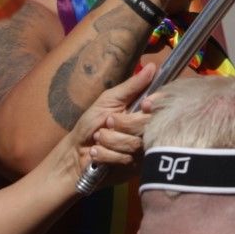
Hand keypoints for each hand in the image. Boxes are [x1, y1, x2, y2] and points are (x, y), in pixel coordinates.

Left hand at [60, 63, 154, 189]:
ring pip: (135, 144)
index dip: (153, 105)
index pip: (160, 105)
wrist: (74, 153)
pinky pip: (127, 159)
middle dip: (121, 124)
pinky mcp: (135, 167)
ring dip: (109, 141)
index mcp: (142, 111)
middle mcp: (146, 130)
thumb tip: (152, 66)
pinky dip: (106, 154)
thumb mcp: (108, 100)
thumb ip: (131, 86)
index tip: (145, 104)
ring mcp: (142, 150)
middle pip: (147, 125)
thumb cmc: (90, 123)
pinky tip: (97, 153)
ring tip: (97, 139)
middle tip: (107, 122)